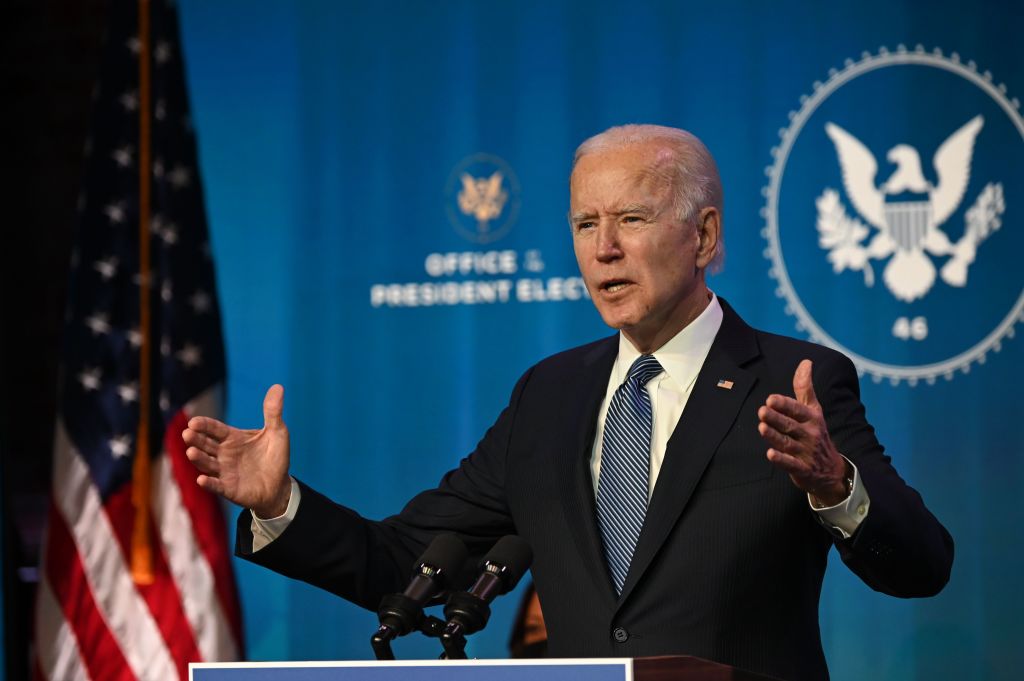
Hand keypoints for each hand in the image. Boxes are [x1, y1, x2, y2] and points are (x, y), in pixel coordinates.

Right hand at [182, 384, 291, 517]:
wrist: (280, 485)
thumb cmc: (275, 457)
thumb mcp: (277, 432)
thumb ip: (273, 412)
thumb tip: (278, 386)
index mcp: (232, 438)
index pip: (214, 429)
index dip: (204, 425)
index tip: (193, 422)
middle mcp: (224, 454)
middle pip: (205, 445)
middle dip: (196, 440)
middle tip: (187, 433)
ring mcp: (224, 472)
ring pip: (206, 464)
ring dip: (198, 459)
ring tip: (191, 452)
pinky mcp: (229, 489)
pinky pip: (216, 486)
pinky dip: (209, 483)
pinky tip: (201, 480)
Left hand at [758, 360, 849, 505]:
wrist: (833, 471)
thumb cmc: (817, 434)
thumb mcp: (814, 410)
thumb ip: (805, 388)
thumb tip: (805, 362)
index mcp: (812, 418)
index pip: (797, 409)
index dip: (784, 404)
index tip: (771, 398)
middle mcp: (810, 434)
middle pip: (790, 425)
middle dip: (776, 418)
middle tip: (762, 411)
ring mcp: (806, 453)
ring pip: (788, 443)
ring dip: (774, 436)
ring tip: (761, 428)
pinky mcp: (803, 469)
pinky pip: (791, 465)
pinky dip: (782, 460)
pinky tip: (770, 454)